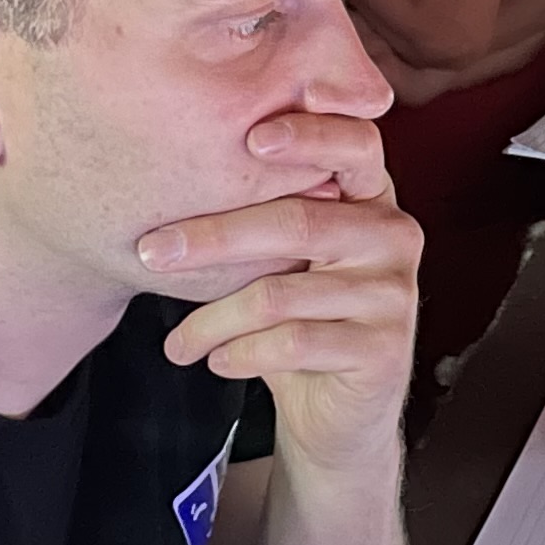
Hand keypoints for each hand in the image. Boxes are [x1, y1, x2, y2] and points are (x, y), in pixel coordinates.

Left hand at [136, 112, 420, 463]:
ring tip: (178, 341)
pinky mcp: (384, 350)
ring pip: (280, 294)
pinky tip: (217, 360)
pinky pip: (293, 343)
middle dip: (214, 236)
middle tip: (151, 251)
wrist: (337, 410)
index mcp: (371, 197)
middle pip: (297, 221)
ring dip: (212, 320)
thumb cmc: (300, 318)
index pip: (355, 144)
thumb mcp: (284, 259)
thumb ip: (262, 215)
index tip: (251, 138)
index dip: (309, 134)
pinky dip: (241, 353)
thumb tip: (172, 182)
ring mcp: (393, 294)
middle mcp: (393, 235)